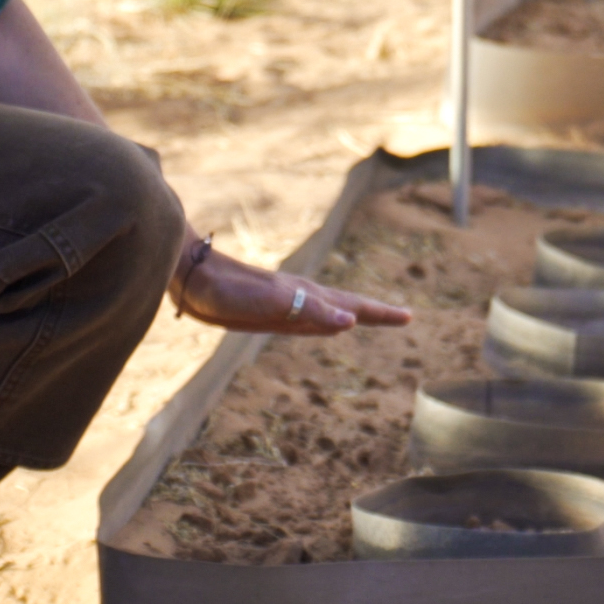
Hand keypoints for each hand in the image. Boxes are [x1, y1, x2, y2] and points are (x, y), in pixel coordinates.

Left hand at [173, 244, 412, 335]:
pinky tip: (318, 324)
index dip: (381, 314)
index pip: (355, 307)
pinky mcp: (267, 312)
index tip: (409, 317)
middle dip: (374, 313)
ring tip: (365, 319)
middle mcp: (302, 298)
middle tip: (402, 317)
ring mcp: (286, 304)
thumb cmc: (231, 291)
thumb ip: (311, 311)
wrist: (194, 279)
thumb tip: (350, 321)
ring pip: (328, 311)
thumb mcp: (274, 304)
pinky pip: (307, 319)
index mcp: (308, 296)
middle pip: (347, 306)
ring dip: (350, 315)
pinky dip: (323, 322)